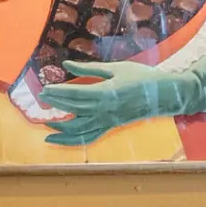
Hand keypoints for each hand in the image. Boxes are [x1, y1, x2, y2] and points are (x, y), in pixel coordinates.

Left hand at [40, 54, 205, 145]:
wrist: (164, 95)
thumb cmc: (142, 77)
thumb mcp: (116, 68)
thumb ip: (89, 70)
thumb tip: (66, 65)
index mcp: (105, 93)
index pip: (75, 94)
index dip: (58, 93)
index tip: (44, 89)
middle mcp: (104, 111)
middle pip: (73, 110)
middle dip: (56, 105)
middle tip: (41, 98)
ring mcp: (107, 122)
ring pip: (78, 130)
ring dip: (61, 129)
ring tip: (46, 125)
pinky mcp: (111, 127)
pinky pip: (89, 137)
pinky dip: (73, 141)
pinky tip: (60, 139)